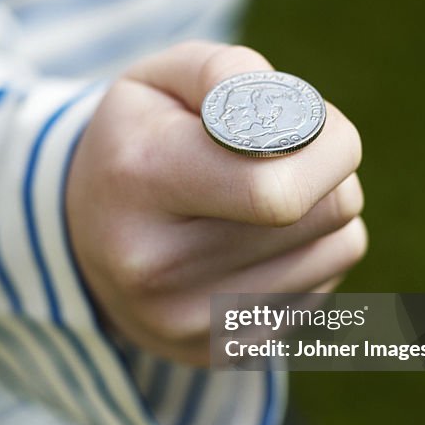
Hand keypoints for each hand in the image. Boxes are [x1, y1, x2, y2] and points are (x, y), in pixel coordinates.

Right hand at [65, 41, 366, 364]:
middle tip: (287, 149)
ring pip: (342, 246)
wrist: (82, 237)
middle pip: (325, 211)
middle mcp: (161, 268)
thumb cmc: (141, 140)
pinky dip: (311, 252)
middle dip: (329, 165)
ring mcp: (193, 323)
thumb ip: (229, 73)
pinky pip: (328, 285)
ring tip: (263, 195)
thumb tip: (295, 118)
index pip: (275, 188)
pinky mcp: (224, 352)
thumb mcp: (162, 79)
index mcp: (140, 180)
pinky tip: (258, 240)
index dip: (323, 141)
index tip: (302, 118)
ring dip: (325, 208)